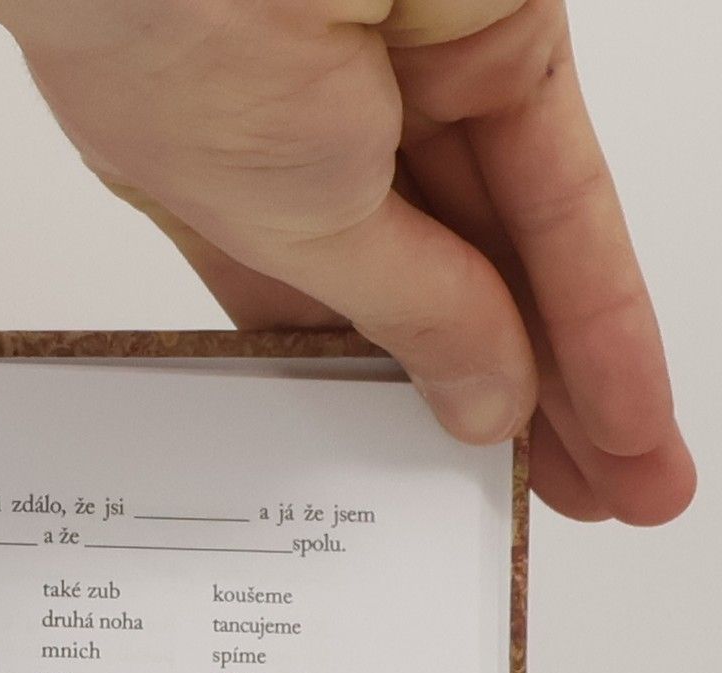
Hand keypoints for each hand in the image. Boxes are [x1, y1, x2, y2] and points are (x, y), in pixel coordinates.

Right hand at [0, 0, 695, 524]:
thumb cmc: (171, 41)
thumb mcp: (297, 227)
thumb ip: (413, 311)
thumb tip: (483, 400)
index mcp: (231, 189)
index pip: (337, 321)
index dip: (396, 404)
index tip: (434, 480)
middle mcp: (323, 138)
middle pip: (447, 294)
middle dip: (515, 406)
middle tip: (564, 502)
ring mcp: (416, 83)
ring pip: (523, 251)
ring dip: (582, 374)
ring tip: (626, 483)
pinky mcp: (506, 31)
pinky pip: (568, 188)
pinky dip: (600, 296)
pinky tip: (622, 400)